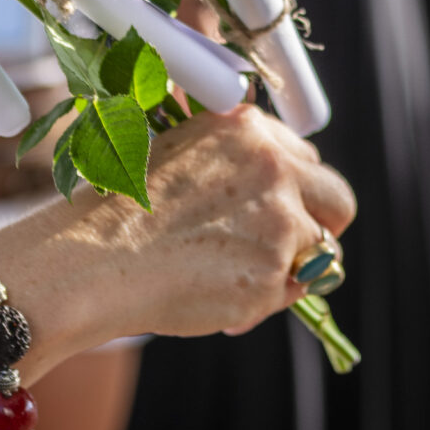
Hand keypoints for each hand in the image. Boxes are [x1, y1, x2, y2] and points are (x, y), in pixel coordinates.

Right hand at [75, 106, 355, 339]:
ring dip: (291, 268)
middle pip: (338, 199)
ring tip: (236, 276)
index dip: (293, 192)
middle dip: (321, 226)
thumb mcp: (178, 151)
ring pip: (323, 253)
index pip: (305, 159)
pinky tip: (221, 295)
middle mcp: (273, 165)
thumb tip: (274, 182)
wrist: (92, 259)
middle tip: (287, 249)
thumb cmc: (122, 211)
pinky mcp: (273, 272)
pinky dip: (266, 300)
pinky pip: (296, 292)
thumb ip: (230, 157)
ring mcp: (278, 219)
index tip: (271, 212)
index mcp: (248, 128)